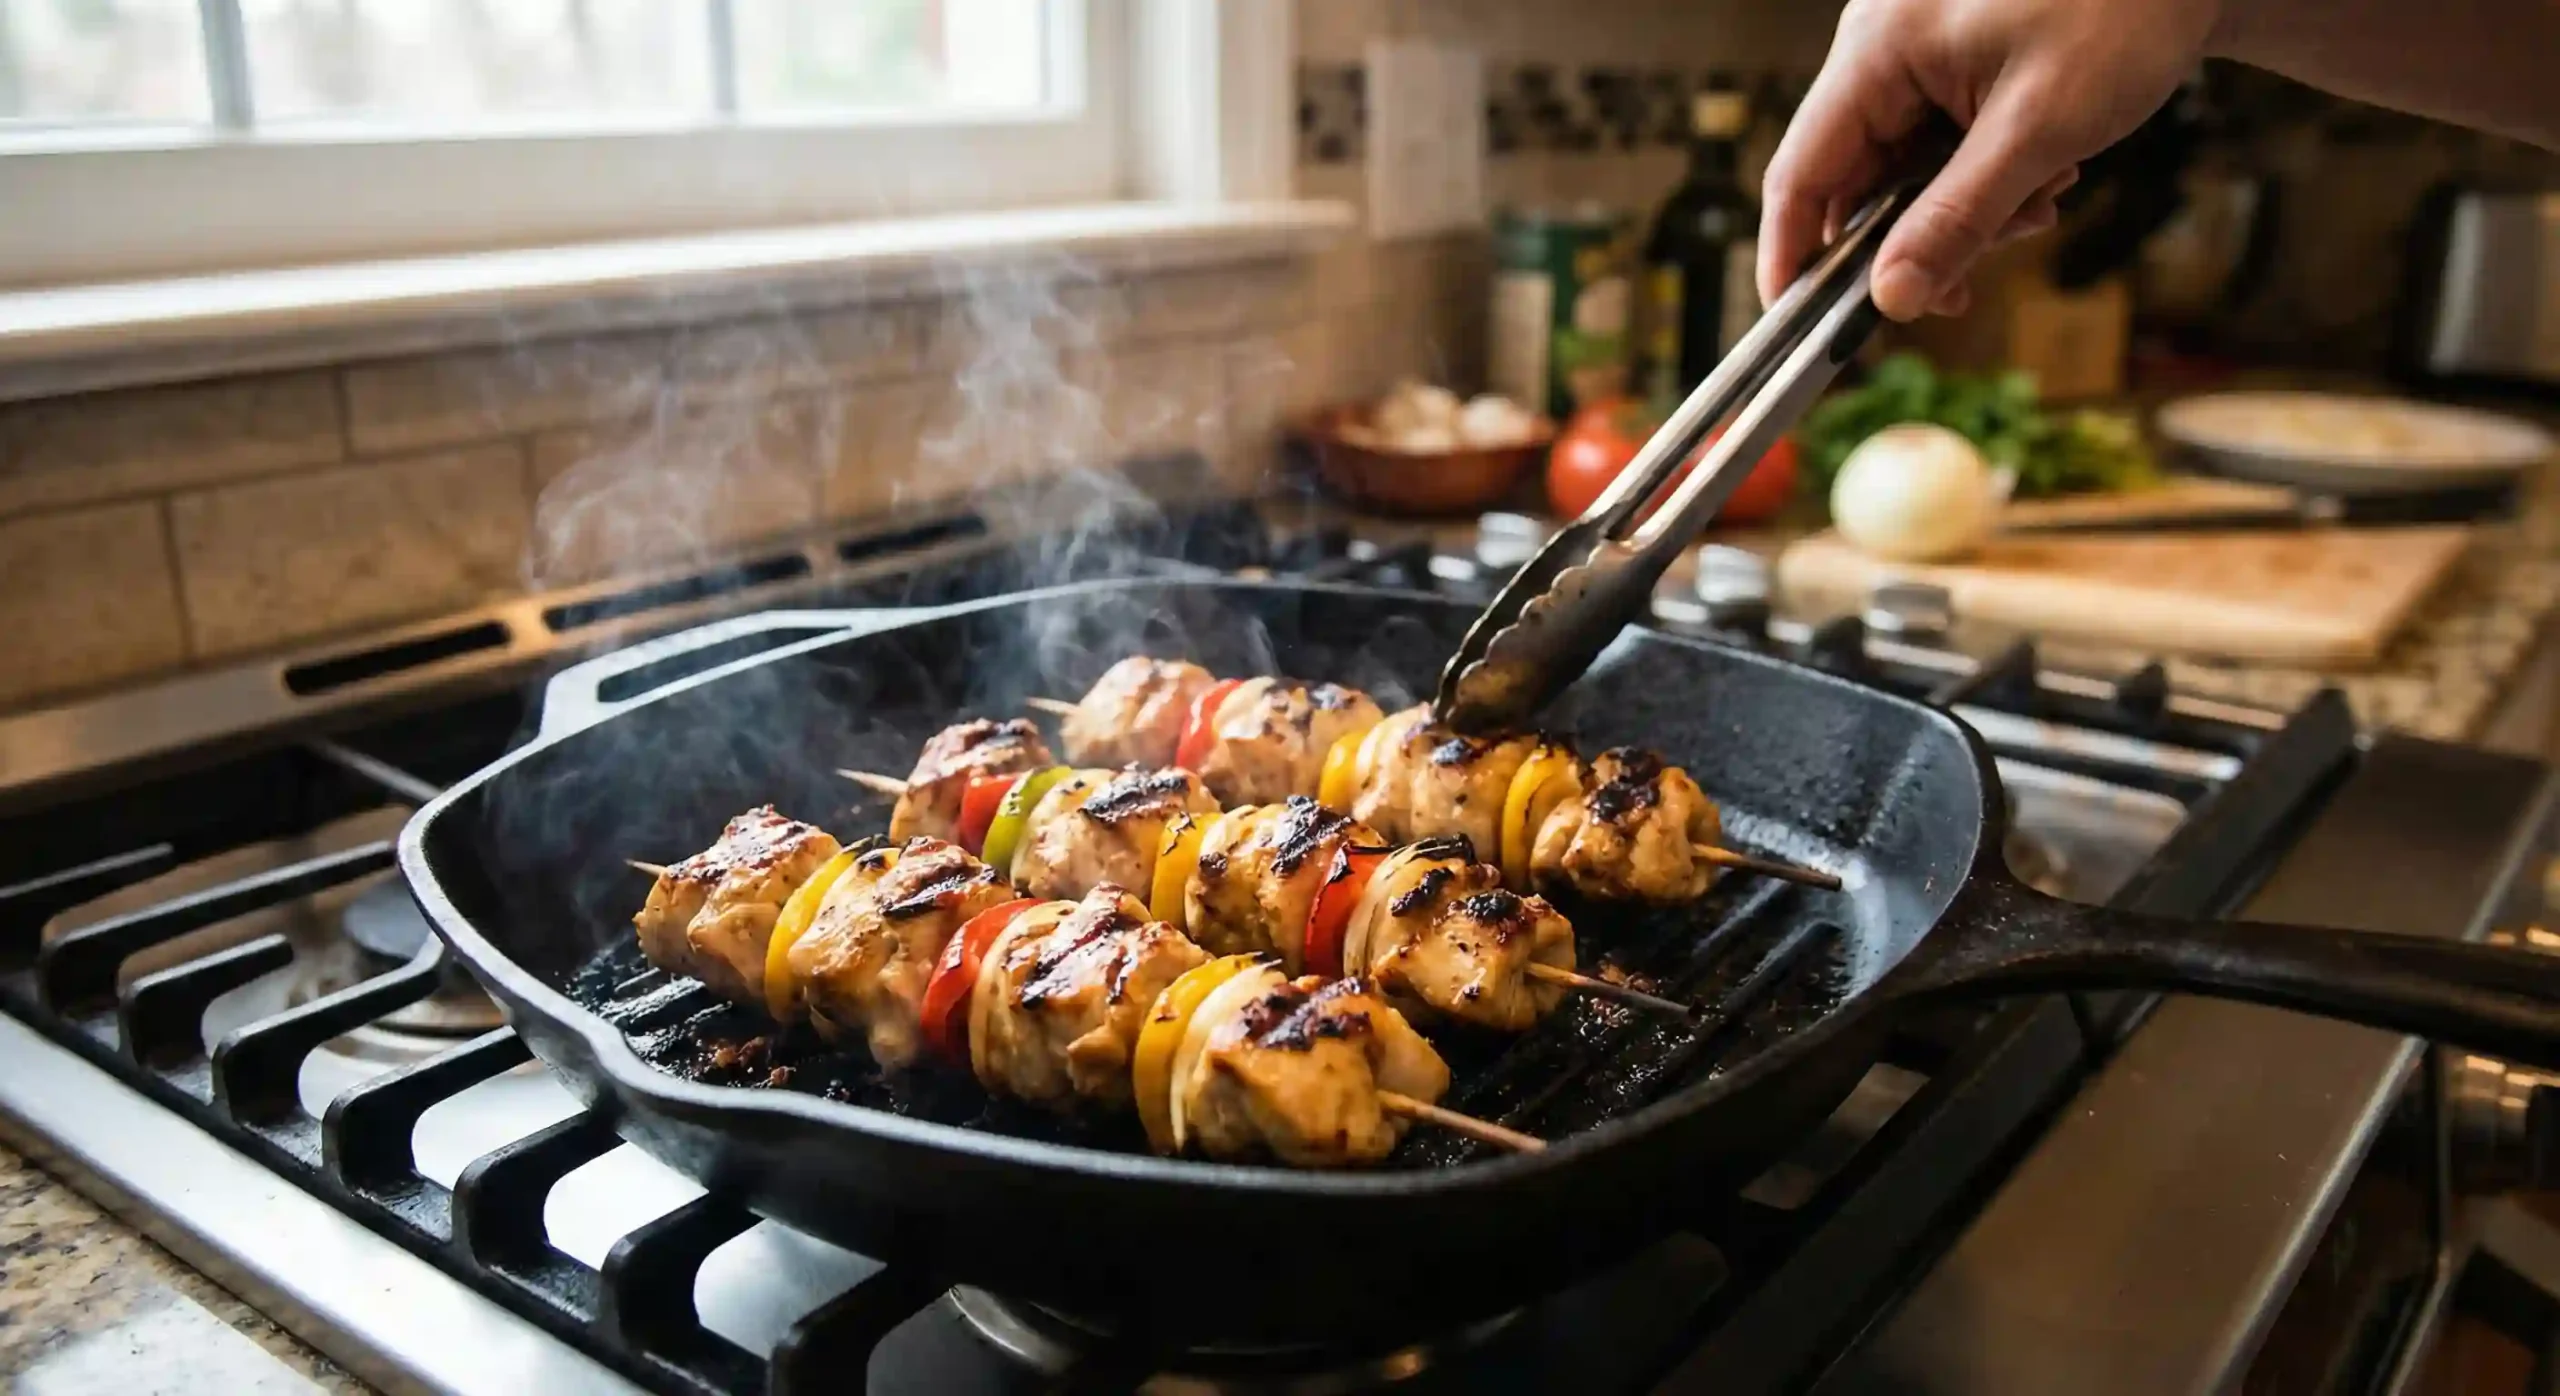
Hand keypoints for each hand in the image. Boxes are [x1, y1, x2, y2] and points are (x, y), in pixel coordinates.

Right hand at [1759, 0, 2223, 320]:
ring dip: (1961, 212)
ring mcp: (1913, 54)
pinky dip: (1980, 180)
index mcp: (1878, 49)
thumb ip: (1956, 220)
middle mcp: (1880, 47)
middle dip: (1911, 240)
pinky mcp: (1948, 65)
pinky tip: (2039, 176)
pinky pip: (1935, 148)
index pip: (1800, 173)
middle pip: (1853, 181)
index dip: (1790, 257)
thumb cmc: (2123, 15)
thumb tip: (1892, 300)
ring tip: (2037, 203)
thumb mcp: (2038, 131)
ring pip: (1901, 173)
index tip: (1798, 329)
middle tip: (1967, 285)